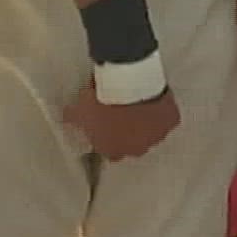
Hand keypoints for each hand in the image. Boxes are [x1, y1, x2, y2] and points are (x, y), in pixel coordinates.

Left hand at [63, 82, 180, 160]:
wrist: (127, 83)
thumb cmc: (101, 100)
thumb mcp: (79, 111)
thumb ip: (73, 119)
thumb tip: (65, 119)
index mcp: (114, 151)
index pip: (111, 153)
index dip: (107, 140)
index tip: (104, 128)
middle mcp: (138, 149)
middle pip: (134, 145)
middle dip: (128, 133)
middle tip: (122, 114)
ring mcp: (157, 136)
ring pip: (152, 133)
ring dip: (146, 123)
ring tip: (137, 104)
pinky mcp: (171, 121)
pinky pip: (167, 118)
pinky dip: (162, 111)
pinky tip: (154, 100)